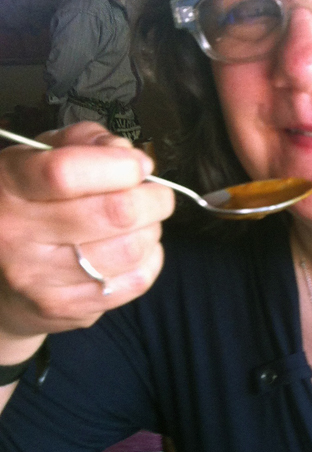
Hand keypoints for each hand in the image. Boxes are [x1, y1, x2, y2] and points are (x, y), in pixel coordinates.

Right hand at [0, 122, 173, 355]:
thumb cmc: (27, 206)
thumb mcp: (37, 159)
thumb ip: (81, 142)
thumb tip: (127, 154)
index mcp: (9, 187)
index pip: (66, 173)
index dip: (118, 166)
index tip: (138, 165)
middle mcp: (18, 234)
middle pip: (115, 213)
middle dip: (153, 199)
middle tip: (157, 195)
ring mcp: (40, 278)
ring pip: (130, 249)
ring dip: (152, 230)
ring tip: (144, 222)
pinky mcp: (65, 309)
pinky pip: (135, 282)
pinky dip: (149, 259)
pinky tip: (136, 250)